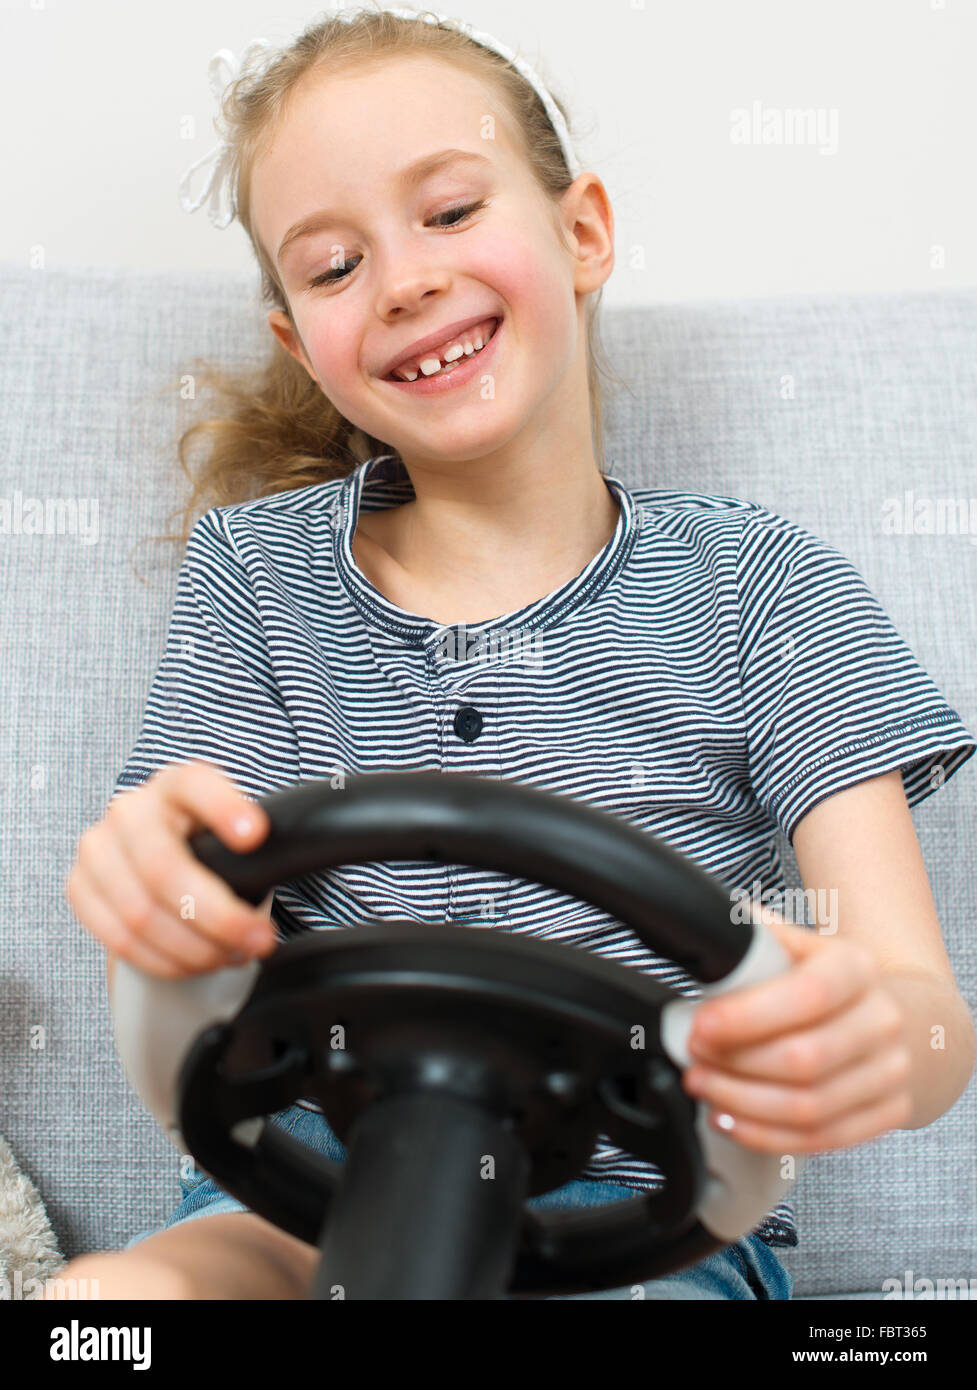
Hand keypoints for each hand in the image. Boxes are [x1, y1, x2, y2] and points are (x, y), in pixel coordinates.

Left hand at [681, 915, 913, 1154]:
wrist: (890, 1017)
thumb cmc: (826, 982)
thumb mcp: (797, 946)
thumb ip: (756, 940)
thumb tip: (709, 933)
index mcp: (857, 968)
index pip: (807, 996)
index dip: (746, 1017)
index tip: (701, 1024)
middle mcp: (883, 1021)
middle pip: (805, 1059)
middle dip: (735, 1063)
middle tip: (693, 1056)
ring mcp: (891, 1073)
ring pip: (809, 1107)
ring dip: (741, 1102)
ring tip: (704, 1086)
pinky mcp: (888, 1114)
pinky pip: (820, 1139)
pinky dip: (765, 1135)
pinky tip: (730, 1118)